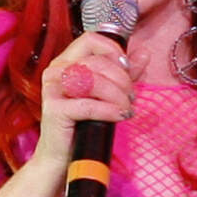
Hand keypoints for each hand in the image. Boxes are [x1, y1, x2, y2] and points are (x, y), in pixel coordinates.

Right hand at [34, 26, 134, 169]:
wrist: (62, 156)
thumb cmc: (82, 124)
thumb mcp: (108, 94)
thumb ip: (124, 73)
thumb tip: (144, 53)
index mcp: (66, 61)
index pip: (90, 39)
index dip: (112, 50)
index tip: (127, 67)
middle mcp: (56, 70)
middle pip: (96, 61)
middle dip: (121, 79)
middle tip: (131, 96)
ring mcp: (53, 89)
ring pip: (94, 81)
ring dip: (117, 95)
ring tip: (126, 108)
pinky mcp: (54, 109)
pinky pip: (89, 104)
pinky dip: (109, 110)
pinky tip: (120, 116)